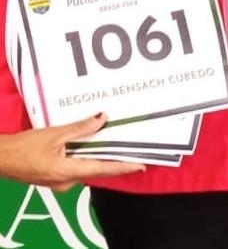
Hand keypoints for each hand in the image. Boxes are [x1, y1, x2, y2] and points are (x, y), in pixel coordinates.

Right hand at [0, 113, 144, 190]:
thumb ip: (80, 128)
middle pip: (97, 170)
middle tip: (136, 155)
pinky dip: (87, 158)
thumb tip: (101, 119)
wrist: (1, 158)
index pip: (102, 169)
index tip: (140, 166)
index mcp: (67, 172)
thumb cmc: (22, 149)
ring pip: (87, 168)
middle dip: (116, 163)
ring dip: (101, 159)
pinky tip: (95, 148)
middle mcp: (66, 181)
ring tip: (120, 148)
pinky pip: (77, 168)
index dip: (123, 167)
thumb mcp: (54, 134)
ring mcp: (60, 181)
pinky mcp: (55, 177)